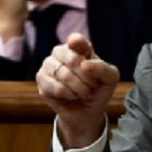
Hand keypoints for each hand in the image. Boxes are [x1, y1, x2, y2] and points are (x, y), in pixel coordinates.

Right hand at [36, 32, 119, 148]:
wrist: (87, 111)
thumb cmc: (98, 90)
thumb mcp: (110, 79)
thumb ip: (102, 68)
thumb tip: (84, 64)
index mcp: (79, 47)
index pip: (76, 40)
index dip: (78, 44)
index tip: (85, 56)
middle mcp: (61, 52)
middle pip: (72, 59)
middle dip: (86, 78)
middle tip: (91, 87)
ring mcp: (49, 64)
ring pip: (63, 74)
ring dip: (78, 88)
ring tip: (83, 93)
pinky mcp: (41, 79)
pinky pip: (55, 87)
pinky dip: (68, 94)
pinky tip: (71, 96)